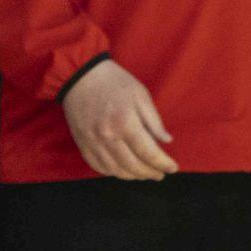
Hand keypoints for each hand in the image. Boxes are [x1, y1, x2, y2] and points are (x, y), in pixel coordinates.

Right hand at [62, 59, 178, 180]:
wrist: (78, 75)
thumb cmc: (112, 81)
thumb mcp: (140, 94)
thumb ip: (154, 120)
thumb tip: (166, 140)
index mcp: (124, 122)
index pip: (148, 153)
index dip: (163, 164)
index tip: (172, 167)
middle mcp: (107, 136)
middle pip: (133, 166)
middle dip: (151, 173)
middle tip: (160, 173)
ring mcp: (92, 142)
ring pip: (116, 170)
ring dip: (133, 176)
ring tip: (144, 173)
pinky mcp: (82, 143)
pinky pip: (98, 166)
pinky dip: (112, 172)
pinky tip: (122, 169)